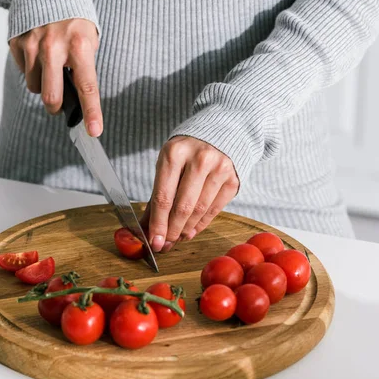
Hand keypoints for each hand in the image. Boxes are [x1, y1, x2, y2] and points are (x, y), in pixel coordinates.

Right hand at [9, 19, 101, 136]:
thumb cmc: (73, 20)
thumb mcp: (88, 39)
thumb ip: (82, 67)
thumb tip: (74, 100)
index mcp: (80, 46)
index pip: (87, 87)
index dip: (91, 112)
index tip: (94, 131)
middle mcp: (54, 47)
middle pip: (51, 96)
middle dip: (55, 106)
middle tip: (59, 104)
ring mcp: (33, 45)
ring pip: (34, 87)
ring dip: (42, 83)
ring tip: (49, 62)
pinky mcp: (17, 42)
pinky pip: (23, 71)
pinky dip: (31, 68)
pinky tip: (37, 52)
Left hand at [141, 137, 238, 252]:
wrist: (217, 135)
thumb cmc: (185, 154)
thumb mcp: (166, 166)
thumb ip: (156, 197)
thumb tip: (146, 230)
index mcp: (174, 153)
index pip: (163, 197)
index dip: (158, 223)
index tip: (154, 242)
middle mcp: (199, 159)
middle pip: (183, 206)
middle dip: (172, 230)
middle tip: (165, 244)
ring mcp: (219, 168)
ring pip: (200, 210)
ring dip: (186, 229)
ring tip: (177, 237)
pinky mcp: (233, 179)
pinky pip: (214, 210)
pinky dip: (201, 224)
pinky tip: (191, 229)